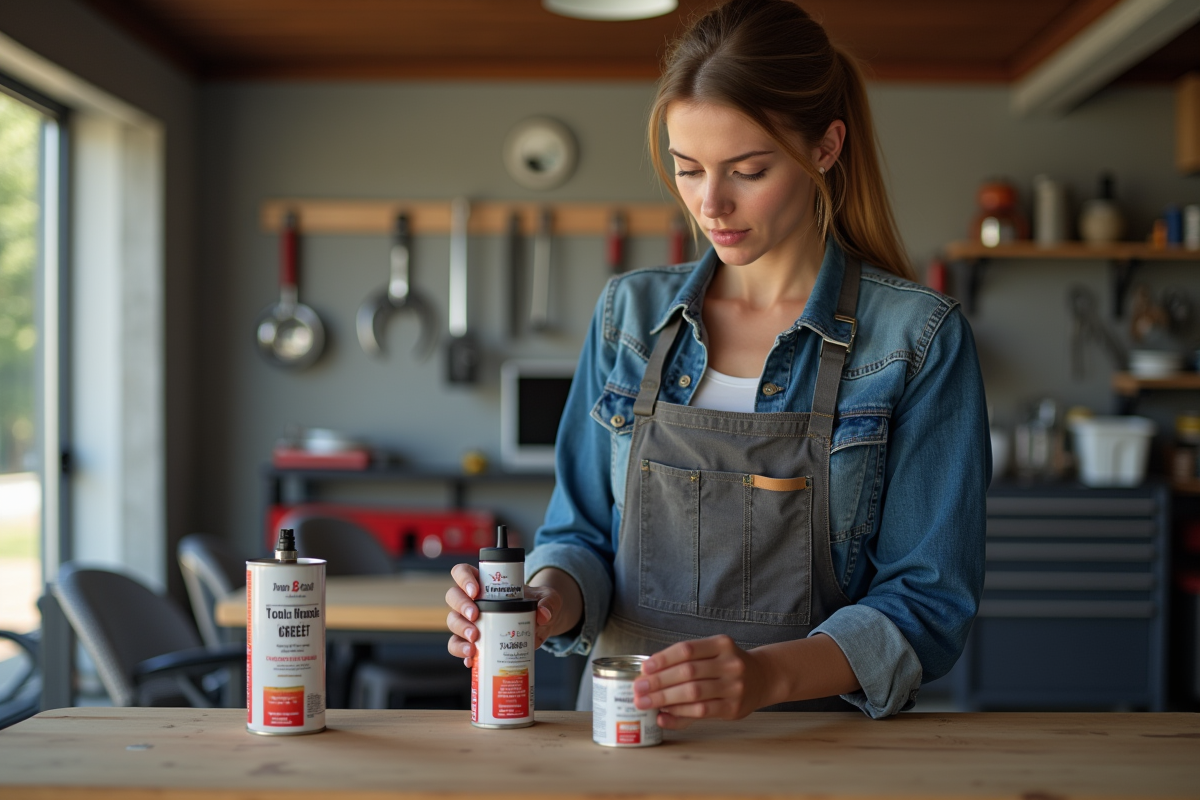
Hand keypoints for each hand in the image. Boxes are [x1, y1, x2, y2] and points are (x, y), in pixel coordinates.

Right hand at [444, 563, 559, 666]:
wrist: (541, 624)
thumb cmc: (539, 603)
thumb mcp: (548, 598)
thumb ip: (548, 603)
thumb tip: (543, 614)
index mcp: (484, 581)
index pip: (463, 572)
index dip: (464, 578)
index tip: (475, 591)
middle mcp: (472, 599)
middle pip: (453, 596)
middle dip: (461, 607)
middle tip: (475, 617)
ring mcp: (470, 620)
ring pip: (453, 621)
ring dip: (460, 631)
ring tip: (474, 644)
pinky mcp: (473, 640)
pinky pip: (459, 646)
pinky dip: (462, 653)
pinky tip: (471, 660)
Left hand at [631, 635, 771, 729]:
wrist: (763, 678)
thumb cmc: (727, 666)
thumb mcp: (713, 654)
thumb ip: (685, 664)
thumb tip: (648, 678)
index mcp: (721, 644)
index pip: (687, 649)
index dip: (663, 659)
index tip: (644, 668)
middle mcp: (730, 663)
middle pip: (688, 672)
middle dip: (659, 682)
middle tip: (638, 689)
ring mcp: (734, 686)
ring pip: (693, 693)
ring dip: (665, 699)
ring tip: (645, 702)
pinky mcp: (734, 708)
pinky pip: (702, 712)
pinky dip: (680, 713)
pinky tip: (664, 715)